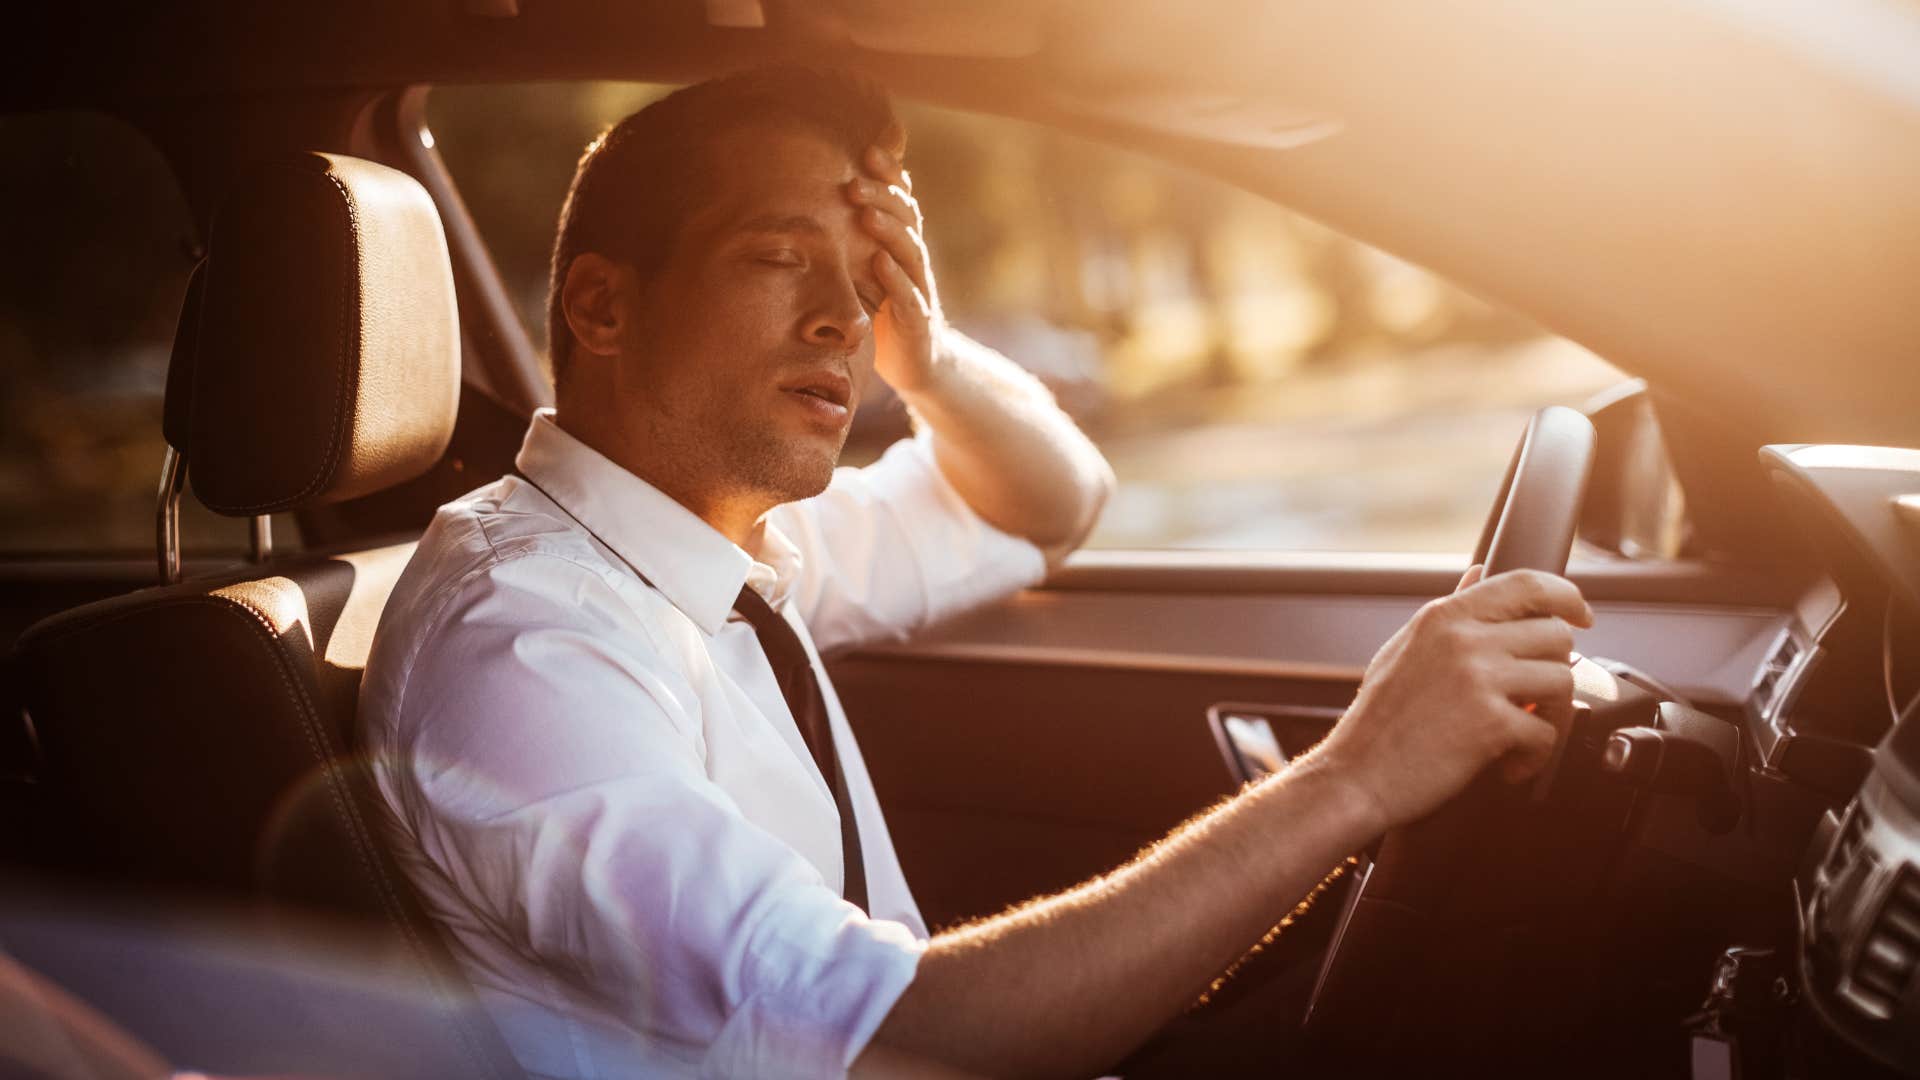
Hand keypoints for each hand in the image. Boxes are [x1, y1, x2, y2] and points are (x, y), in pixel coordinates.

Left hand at [847, 145, 943, 392]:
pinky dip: (896, 280)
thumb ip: (856, 239)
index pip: (901, 201)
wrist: (919, 363)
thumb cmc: (886, 311)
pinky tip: (880, 264)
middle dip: (883, 196)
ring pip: (910, 252)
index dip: (889, 176)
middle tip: (854, 182)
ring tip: (866, 214)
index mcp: (903, 245)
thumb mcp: (869, 271)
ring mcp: (920, 290)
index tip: (867, 150)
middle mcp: (915, 261)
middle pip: (907, 219)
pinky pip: (910, 297)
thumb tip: (820, 199)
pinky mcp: (918, 322)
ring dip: (889, 230)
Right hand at [1307, 567, 1593, 835]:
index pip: (1527, 583)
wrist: (1355, 777)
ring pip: (1563, 680)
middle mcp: (1464, 640)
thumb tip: (1478, 575)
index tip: (1580, 615)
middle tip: (1535, 697)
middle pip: (1556, 634)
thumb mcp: (1406, 649)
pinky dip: (1534, 757)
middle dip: (1555, 668)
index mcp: (1444, 617)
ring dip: (1553, 714)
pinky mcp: (1491, 724)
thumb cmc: (1378, 721)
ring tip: (1523, 733)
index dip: (1566, 596)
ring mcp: (1479, 679)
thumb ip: (1450, 611)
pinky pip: (1547, 732)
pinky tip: (1508, 765)